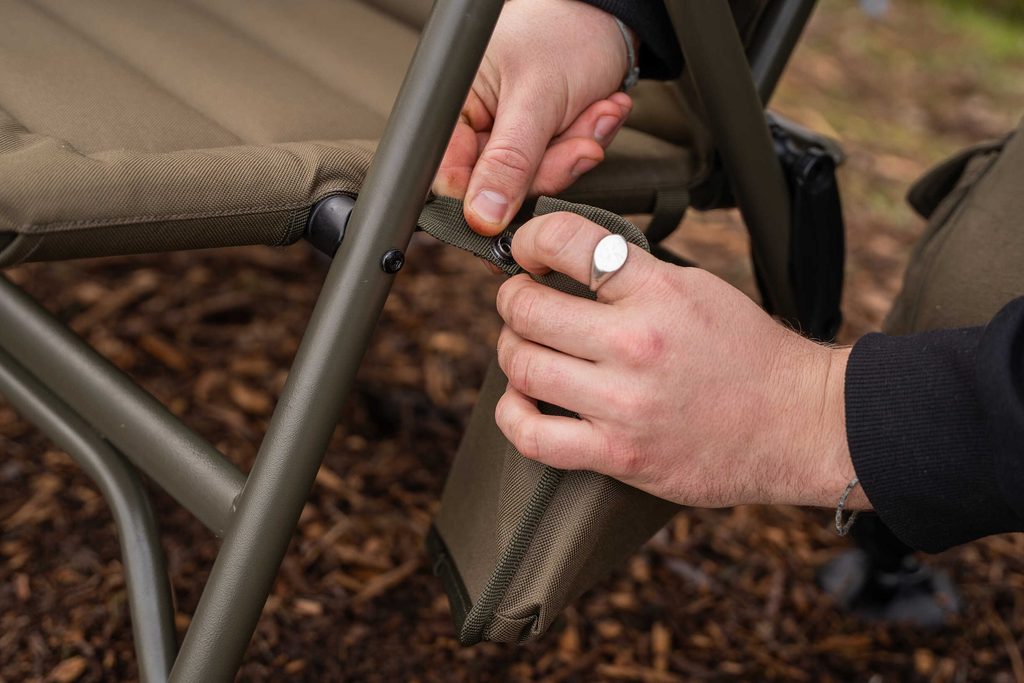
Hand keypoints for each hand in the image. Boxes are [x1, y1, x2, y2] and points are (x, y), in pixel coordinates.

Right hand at [432, 0, 633, 234]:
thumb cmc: (563, 34)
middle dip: (550, 164)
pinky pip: (563, 169)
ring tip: (595, 111)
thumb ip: (510, 161)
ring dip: (576, 149)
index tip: (514, 202)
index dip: (480, 199)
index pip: (450, 177)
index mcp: (456, 109)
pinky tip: (599, 111)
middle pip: (500, 187)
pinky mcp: (545, 147)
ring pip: (538, 181)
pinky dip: (588, 143)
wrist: (609, 19)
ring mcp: (514, 140)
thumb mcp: (536, 98)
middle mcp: (480, 129)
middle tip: (580, 140)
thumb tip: (483, 215)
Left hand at [493, 212, 869, 509]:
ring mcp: (625, 404)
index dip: (530, 239)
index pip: (566, 242)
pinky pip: (533, 437)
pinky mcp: (621, 455)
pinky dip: (512, 416)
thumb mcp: (697, 287)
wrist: (800, 424)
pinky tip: (521, 402)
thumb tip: (565, 259)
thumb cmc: (748, 353)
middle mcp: (637, 344)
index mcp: (659, 291)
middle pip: (527, 309)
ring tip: (526, 350)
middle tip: (521, 302)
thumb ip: (632, 274)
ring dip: (512, 352)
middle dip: (512, 299)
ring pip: (522, 367)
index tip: (526, 251)